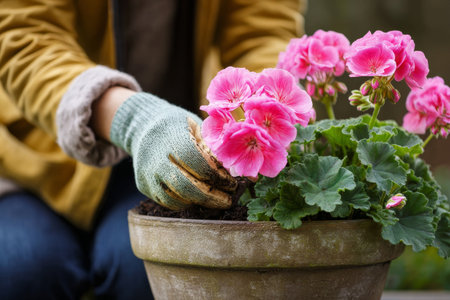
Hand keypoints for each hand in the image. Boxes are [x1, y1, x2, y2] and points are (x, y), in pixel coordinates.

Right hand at [110, 92, 236, 209]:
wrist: (144, 126)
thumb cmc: (181, 127)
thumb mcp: (201, 131)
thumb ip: (223, 153)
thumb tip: (252, 178)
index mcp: (174, 139)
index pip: (200, 166)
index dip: (219, 178)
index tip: (233, 183)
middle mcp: (157, 158)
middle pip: (187, 188)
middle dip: (212, 198)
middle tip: (229, 200)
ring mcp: (148, 174)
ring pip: (177, 199)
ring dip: (200, 203)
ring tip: (215, 198)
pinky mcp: (143, 184)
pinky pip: (167, 202)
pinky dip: (185, 203)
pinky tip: (197, 197)